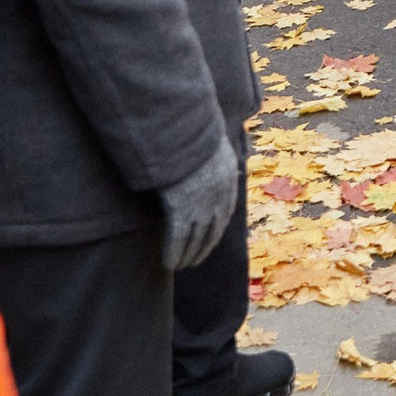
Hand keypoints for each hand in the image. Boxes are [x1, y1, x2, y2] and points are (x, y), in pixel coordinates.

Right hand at [157, 137, 238, 270]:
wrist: (183, 129)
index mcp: (227, 178)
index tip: (210, 240)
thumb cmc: (192, 129)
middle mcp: (218, 196)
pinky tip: (168, 264)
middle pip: (212, 230)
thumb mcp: (212, 139)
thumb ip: (213, 151)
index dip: (216, 229)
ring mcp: (201, 204)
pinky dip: (173, 254)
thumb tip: (212, 150)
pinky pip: (177, 238)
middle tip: (194, 260)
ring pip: (195, 239)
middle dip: (203, 248)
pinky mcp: (181, 209)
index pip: (225, 212)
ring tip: (180, 266)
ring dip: (188, 256)